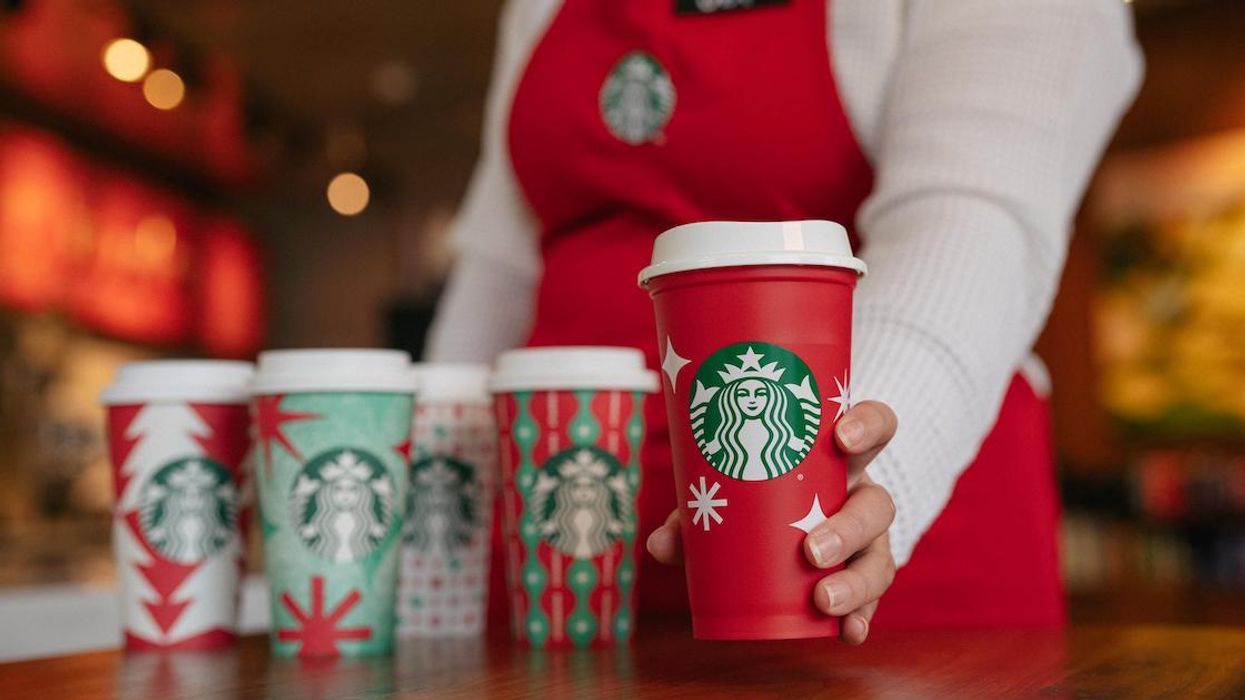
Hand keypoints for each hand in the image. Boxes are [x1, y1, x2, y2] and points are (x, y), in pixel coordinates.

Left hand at [646, 400, 898, 644]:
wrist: (781, 524)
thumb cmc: (755, 494)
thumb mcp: (729, 493)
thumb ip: (694, 516)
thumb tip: (658, 545)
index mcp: (837, 458)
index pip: (876, 427)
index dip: (868, 425)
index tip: (840, 437)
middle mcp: (861, 496)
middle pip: (878, 505)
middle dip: (850, 528)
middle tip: (811, 551)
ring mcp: (868, 541)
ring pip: (880, 558)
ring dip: (856, 581)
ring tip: (823, 600)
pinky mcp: (863, 577)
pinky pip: (872, 599)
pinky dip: (861, 616)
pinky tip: (849, 632)